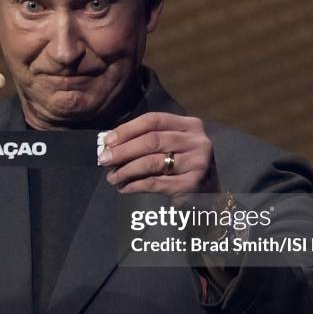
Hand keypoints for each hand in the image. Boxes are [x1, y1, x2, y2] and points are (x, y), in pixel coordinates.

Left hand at [99, 112, 220, 201]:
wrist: (209, 193)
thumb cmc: (182, 165)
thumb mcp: (171, 145)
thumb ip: (146, 139)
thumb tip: (109, 144)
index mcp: (190, 125)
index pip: (153, 120)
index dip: (127, 129)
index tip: (107, 141)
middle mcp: (197, 141)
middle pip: (151, 141)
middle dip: (122, 151)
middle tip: (103, 160)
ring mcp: (197, 163)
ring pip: (151, 162)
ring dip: (125, 170)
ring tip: (111, 177)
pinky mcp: (192, 185)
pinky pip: (155, 183)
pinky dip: (134, 185)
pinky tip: (124, 188)